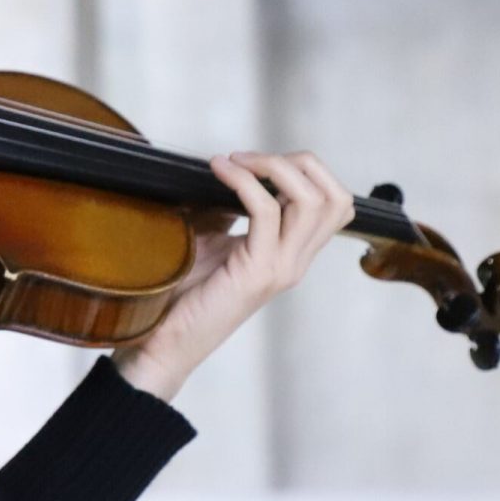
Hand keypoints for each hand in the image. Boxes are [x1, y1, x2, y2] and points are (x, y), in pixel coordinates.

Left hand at [113, 150, 354, 401]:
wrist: (164, 342)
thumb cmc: (182, 293)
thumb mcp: (212, 240)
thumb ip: (231, 211)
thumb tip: (227, 167)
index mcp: (291, 254)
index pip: (335, 203)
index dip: (306, 170)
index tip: (257, 161)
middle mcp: (296, 261)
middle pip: (335, 197)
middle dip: (297, 162)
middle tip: (249, 158)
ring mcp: (281, 268)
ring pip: (314, 200)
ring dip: (273, 166)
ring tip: (234, 161)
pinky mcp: (257, 272)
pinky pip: (266, 211)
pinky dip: (243, 180)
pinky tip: (218, 171)